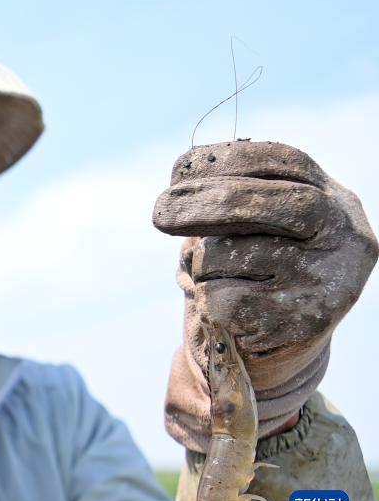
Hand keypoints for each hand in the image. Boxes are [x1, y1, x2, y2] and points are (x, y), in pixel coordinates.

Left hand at [152, 141, 376, 451]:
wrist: (286, 340)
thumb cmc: (263, 265)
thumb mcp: (266, 222)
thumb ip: (237, 195)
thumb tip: (185, 178)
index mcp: (332, 197)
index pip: (279, 161)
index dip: (224, 160)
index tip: (178, 171)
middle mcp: (340, 233)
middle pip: (260, 204)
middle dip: (200, 204)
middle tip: (160, 213)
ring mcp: (323, 278)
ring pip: (229, 255)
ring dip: (203, 263)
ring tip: (220, 276)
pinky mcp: (300, 322)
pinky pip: (224, 299)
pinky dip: (209, 299)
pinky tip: (231, 306)